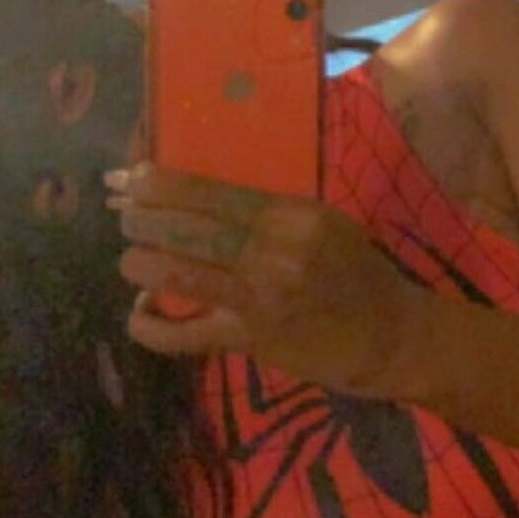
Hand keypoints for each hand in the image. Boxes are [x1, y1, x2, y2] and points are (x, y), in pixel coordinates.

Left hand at [106, 163, 427, 396]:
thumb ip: (274, 212)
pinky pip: (187, 334)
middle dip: (142, 219)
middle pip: (186, 228)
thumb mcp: (327, 225)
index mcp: (292, 217)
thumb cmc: (362, 276)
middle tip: (126, 217)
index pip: (211, 192)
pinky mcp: (252, 339)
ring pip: (178, 274)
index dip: (161, 184)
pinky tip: (139, 314)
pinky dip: (153, 326)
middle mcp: (272, 253)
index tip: (134, 178)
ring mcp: (259, 298)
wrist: (393, 337)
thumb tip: (207, 198)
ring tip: (131, 260)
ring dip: (141, 263)